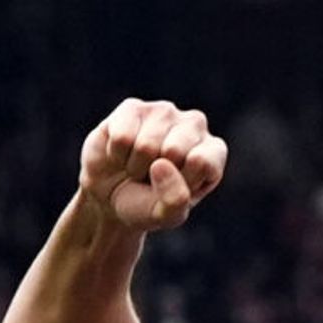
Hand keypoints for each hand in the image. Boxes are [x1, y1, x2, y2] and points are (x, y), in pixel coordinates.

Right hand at [79, 99, 227, 232]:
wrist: (110, 197)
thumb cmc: (147, 204)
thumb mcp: (167, 215)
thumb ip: (175, 200)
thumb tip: (161, 164)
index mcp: (212, 152)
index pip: (203, 162)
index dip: (181, 183)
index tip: (175, 189)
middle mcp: (194, 125)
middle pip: (174, 150)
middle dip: (156, 174)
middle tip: (153, 178)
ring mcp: (164, 112)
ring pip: (145, 144)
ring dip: (135, 166)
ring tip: (138, 167)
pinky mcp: (133, 107)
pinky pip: (122, 136)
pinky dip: (117, 155)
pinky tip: (122, 154)